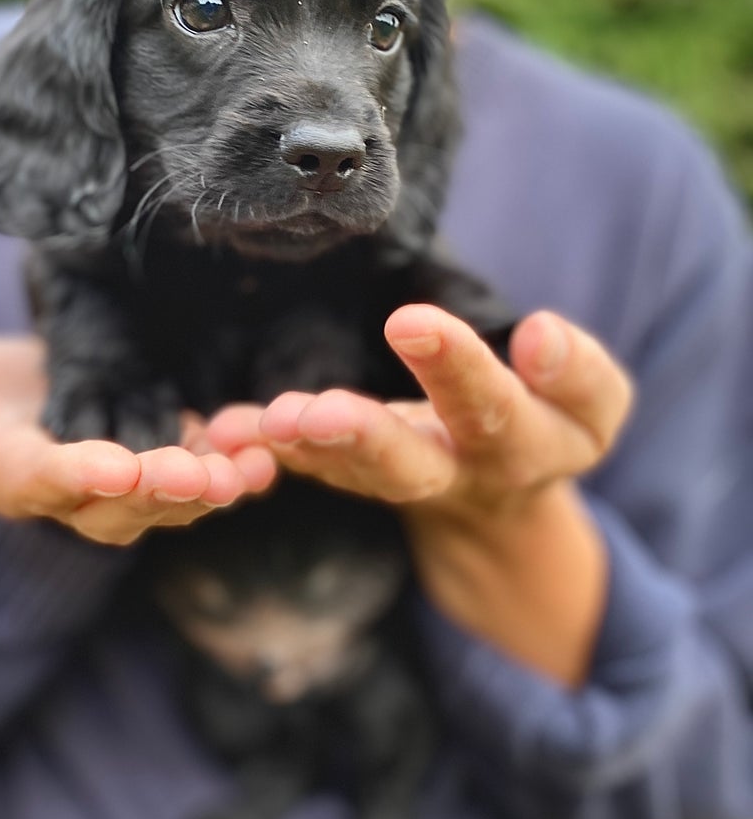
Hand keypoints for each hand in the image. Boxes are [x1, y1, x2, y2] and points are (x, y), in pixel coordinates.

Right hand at [0, 330, 276, 545]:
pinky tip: (270, 449)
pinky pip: (206, 472)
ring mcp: (131, 489)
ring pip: (175, 498)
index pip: (48, 483)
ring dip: (215, 484)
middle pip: (124, 505)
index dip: (81, 478)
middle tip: (205, 476)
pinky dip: (236, 462)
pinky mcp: (169, 466)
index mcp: (21, 478)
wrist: (27, 412)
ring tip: (254, 467)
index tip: (116, 469)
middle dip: (164, 491)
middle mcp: (80, 497)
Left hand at [206, 306, 634, 684]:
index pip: (500, 408)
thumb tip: (540, 333)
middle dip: (363, 437)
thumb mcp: (591, 404)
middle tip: (312, 413)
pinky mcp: (356, 478)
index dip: (465, 370)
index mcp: (528, 448)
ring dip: (306, 447)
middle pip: (410, 464)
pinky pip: (312, 468)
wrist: (499, 496)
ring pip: (349, 473)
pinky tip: (228, 431)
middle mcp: (456, 475)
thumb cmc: (546, 420)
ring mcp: (401, 483)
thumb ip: (576, 371)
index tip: (426, 322)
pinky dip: (267, 451)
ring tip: (268, 420)